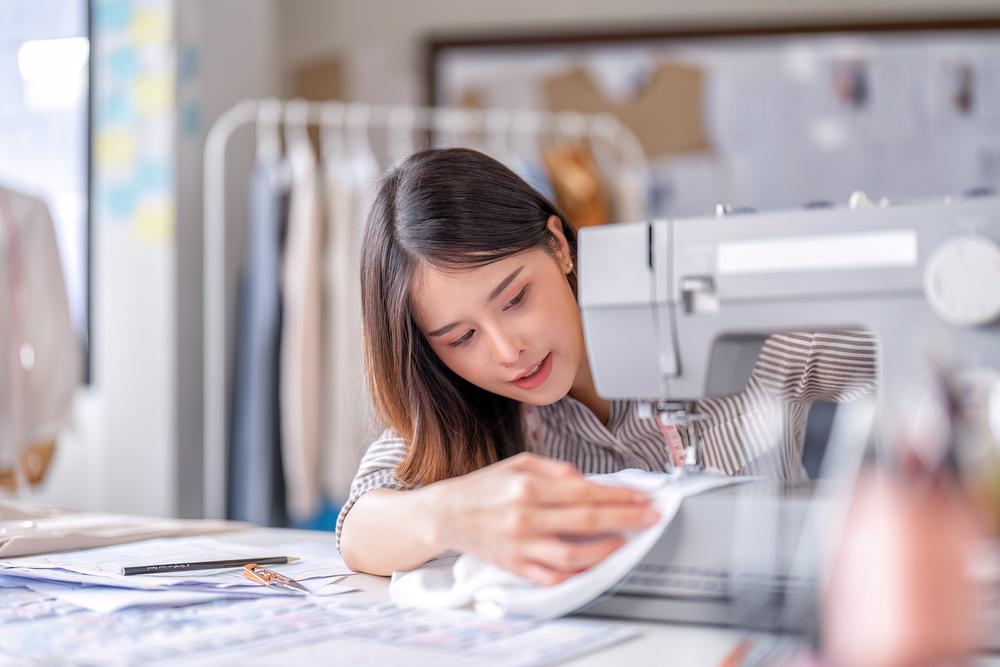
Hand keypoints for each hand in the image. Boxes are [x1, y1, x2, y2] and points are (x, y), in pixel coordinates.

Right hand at [430, 452, 658, 585]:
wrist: (446, 514)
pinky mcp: (514, 566)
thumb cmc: (483, 487)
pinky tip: (592, 564)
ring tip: (624, 541)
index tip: (641, 497)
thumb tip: (584, 479)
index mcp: (527, 488)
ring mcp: (520, 546)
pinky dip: (575, 573)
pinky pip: (551, 576)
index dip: (618, 495)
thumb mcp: (518, 464)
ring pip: (573, 553)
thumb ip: (554, 469)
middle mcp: (525, 518)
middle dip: (625, 518)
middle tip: (648, 516)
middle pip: (587, 520)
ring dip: (605, 548)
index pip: (585, 492)